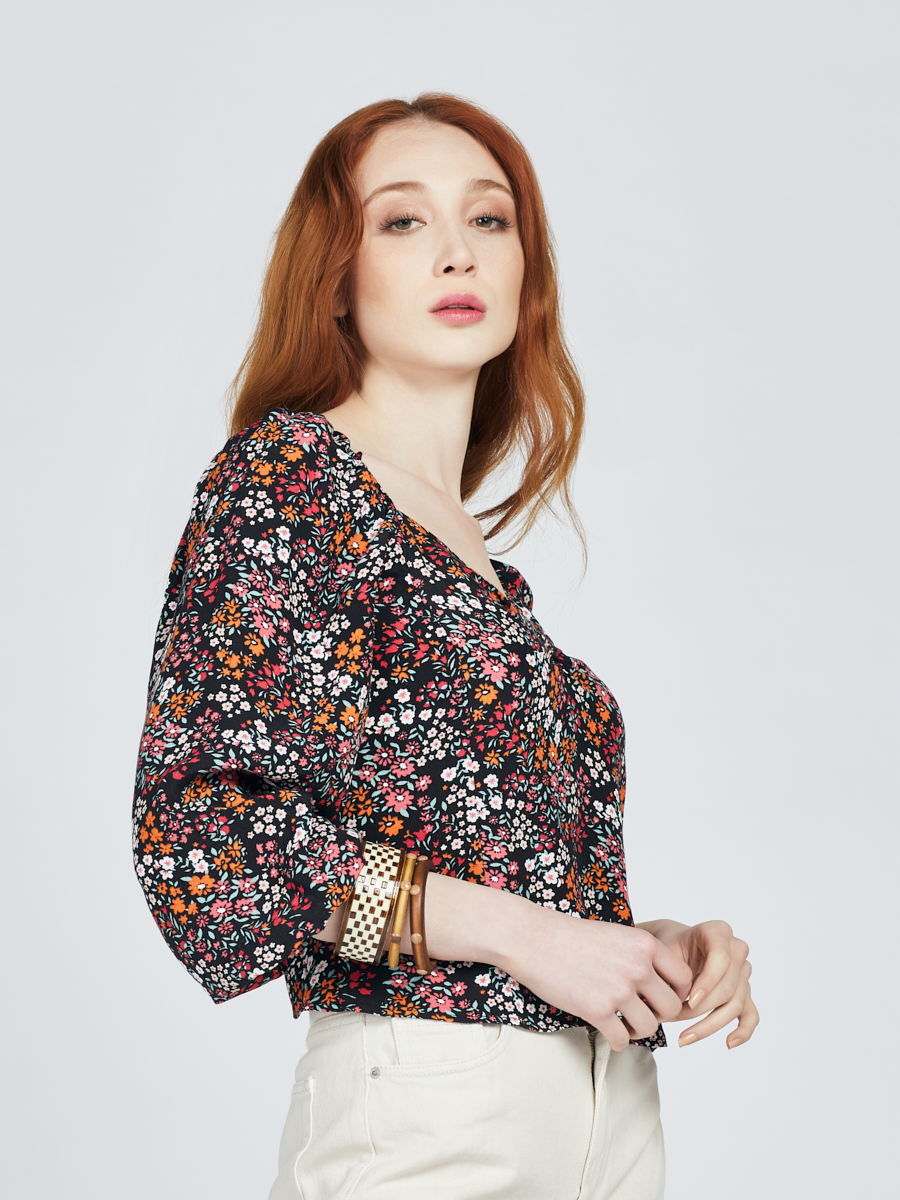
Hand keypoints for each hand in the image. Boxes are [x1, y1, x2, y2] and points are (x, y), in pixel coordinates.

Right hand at [502, 909, 693, 1051]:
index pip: (683, 978)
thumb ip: (640, 955)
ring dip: (638, 1031)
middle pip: (671, 1007)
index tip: (660, 998)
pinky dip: (618, 1042)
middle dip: (658, 1015)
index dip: (677, 993)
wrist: (534, 939)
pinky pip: (622, 1040)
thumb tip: (659, 984)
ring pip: (650, 1027)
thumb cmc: (571, 936)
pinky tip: (608, 1033)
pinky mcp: (597, 1010)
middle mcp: (637, 966)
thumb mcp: (615, 934)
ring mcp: (618, 989)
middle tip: (642, 1013)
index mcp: (644, 944)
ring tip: (623, 1024)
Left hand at [637, 919, 758, 1048]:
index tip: (689, 999)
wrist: (671, 947)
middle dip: (700, 1007)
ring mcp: (742, 972)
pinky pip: (750, 1014)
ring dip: (709, 1024)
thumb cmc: (667, 946)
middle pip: (727, 986)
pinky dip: (742, 1031)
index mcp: (718, 932)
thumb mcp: (664, 951)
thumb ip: (671, 972)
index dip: (707, 981)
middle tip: (673, 1016)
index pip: (721, 958)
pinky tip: (728, 1043)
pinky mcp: (744, 992)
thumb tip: (668, 1004)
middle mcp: (736, 950)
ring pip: (735, 1004)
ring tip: (683, 1036)